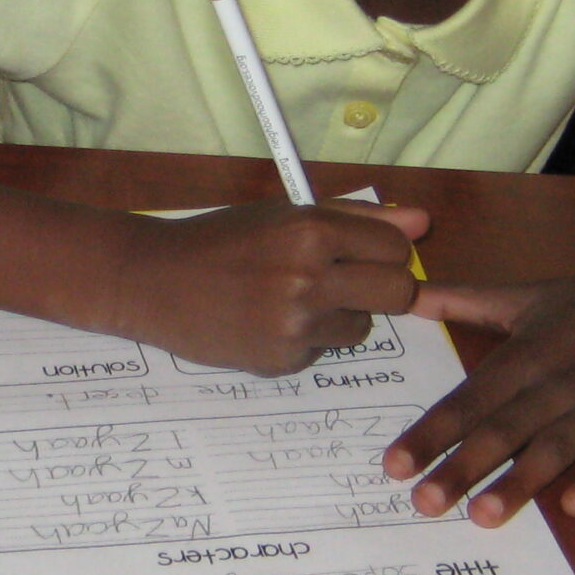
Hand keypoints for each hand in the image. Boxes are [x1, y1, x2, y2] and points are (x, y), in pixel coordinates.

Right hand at [109, 201, 427, 376]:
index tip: (363, 254)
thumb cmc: (220, 240)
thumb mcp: (284, 214)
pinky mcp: (281, 360)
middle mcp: (307, 278)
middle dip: (382, 289)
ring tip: (289, 300)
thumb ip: (357, 218)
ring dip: (340, 316)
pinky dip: (305, 339)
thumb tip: (422, 224)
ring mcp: (295, 325)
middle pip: (397, 294)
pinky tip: (265, 322)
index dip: (386, 254)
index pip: (396, 251)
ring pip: (362, 327)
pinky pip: (322, 351)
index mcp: (310, 231)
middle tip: (345, 283)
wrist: (152, 281)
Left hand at [388, 266, 574, 525]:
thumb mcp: (526, 296)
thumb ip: (462, 300)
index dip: (430, 432)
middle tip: (425, 503)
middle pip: (503, 429)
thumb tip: (405, 292)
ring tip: (484, 516)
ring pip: (556, 447)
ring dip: (520, 481)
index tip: (394, 465)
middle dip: (462, 466)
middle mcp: (559, 380)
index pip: (468, 400)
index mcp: (526, 354)